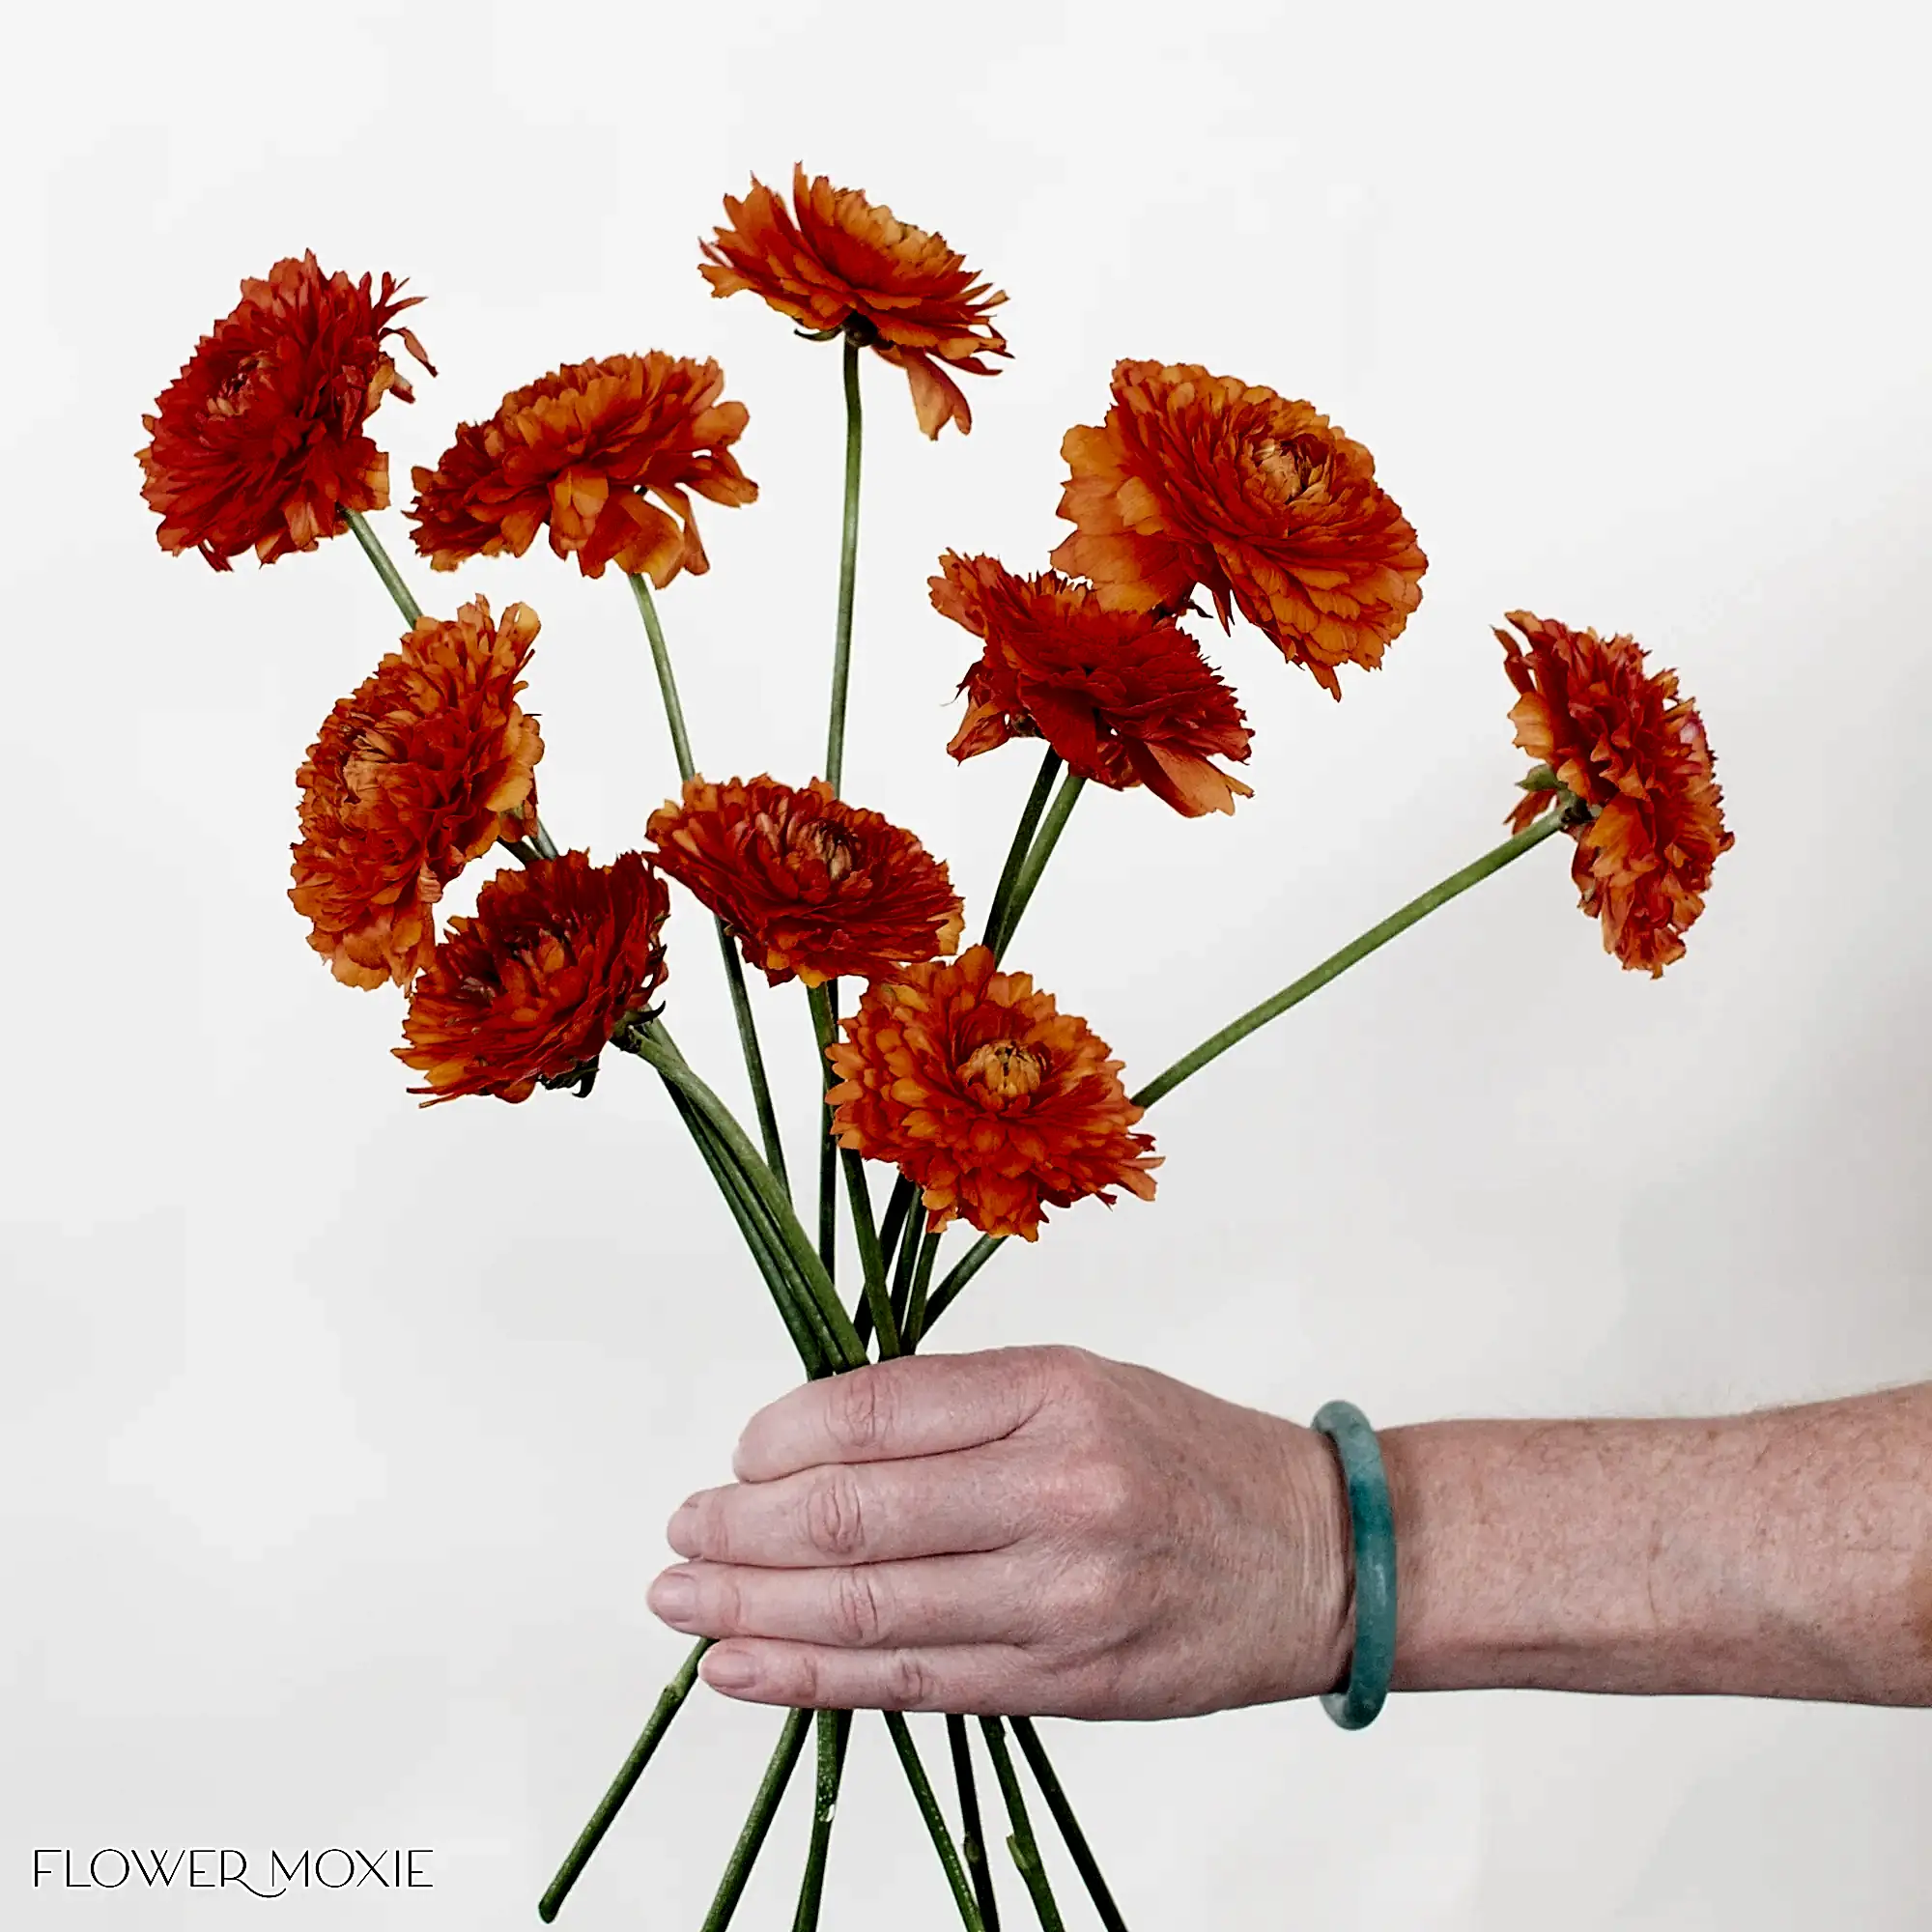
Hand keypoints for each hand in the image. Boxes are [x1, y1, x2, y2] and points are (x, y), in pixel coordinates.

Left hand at [645, 1344, 1352, 1717]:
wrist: (1315, 1555)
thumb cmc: (1185, 1456)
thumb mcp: (1078, 1383)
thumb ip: (954, 1408)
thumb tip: (806, 1441)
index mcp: (1055, 1393)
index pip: (874, 1409)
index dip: (778, 1436)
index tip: (740, 1452)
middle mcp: (1057, 1490)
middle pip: (852, 1513)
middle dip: (740, 1527)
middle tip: (681, 1531)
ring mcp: (1060, 1596)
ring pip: (865, 1608)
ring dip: (749, 1609)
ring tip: (681, 1605)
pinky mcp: (1061, 1680)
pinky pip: (910, 1683)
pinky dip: (810, 1678)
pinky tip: (743, 1668)